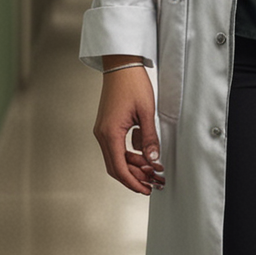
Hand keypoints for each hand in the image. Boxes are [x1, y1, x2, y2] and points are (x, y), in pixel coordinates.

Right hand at [93, 59, 164, 193]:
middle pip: (115, 166)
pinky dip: (129, 153)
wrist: (120, 65)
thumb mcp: (146, 112)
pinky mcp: (107, 126)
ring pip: (116, 157)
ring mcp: (102, 130)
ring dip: (133, 165)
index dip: (132, 182)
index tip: (145, 189)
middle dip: (134, 177)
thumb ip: (150, 138)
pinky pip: (116, 147)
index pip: (119, 168)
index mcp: (110, 133)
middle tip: (152, 182)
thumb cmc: (131, 83)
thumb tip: (153, 159)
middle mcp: (102, 134)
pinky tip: (144, 153)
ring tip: (153, 168)